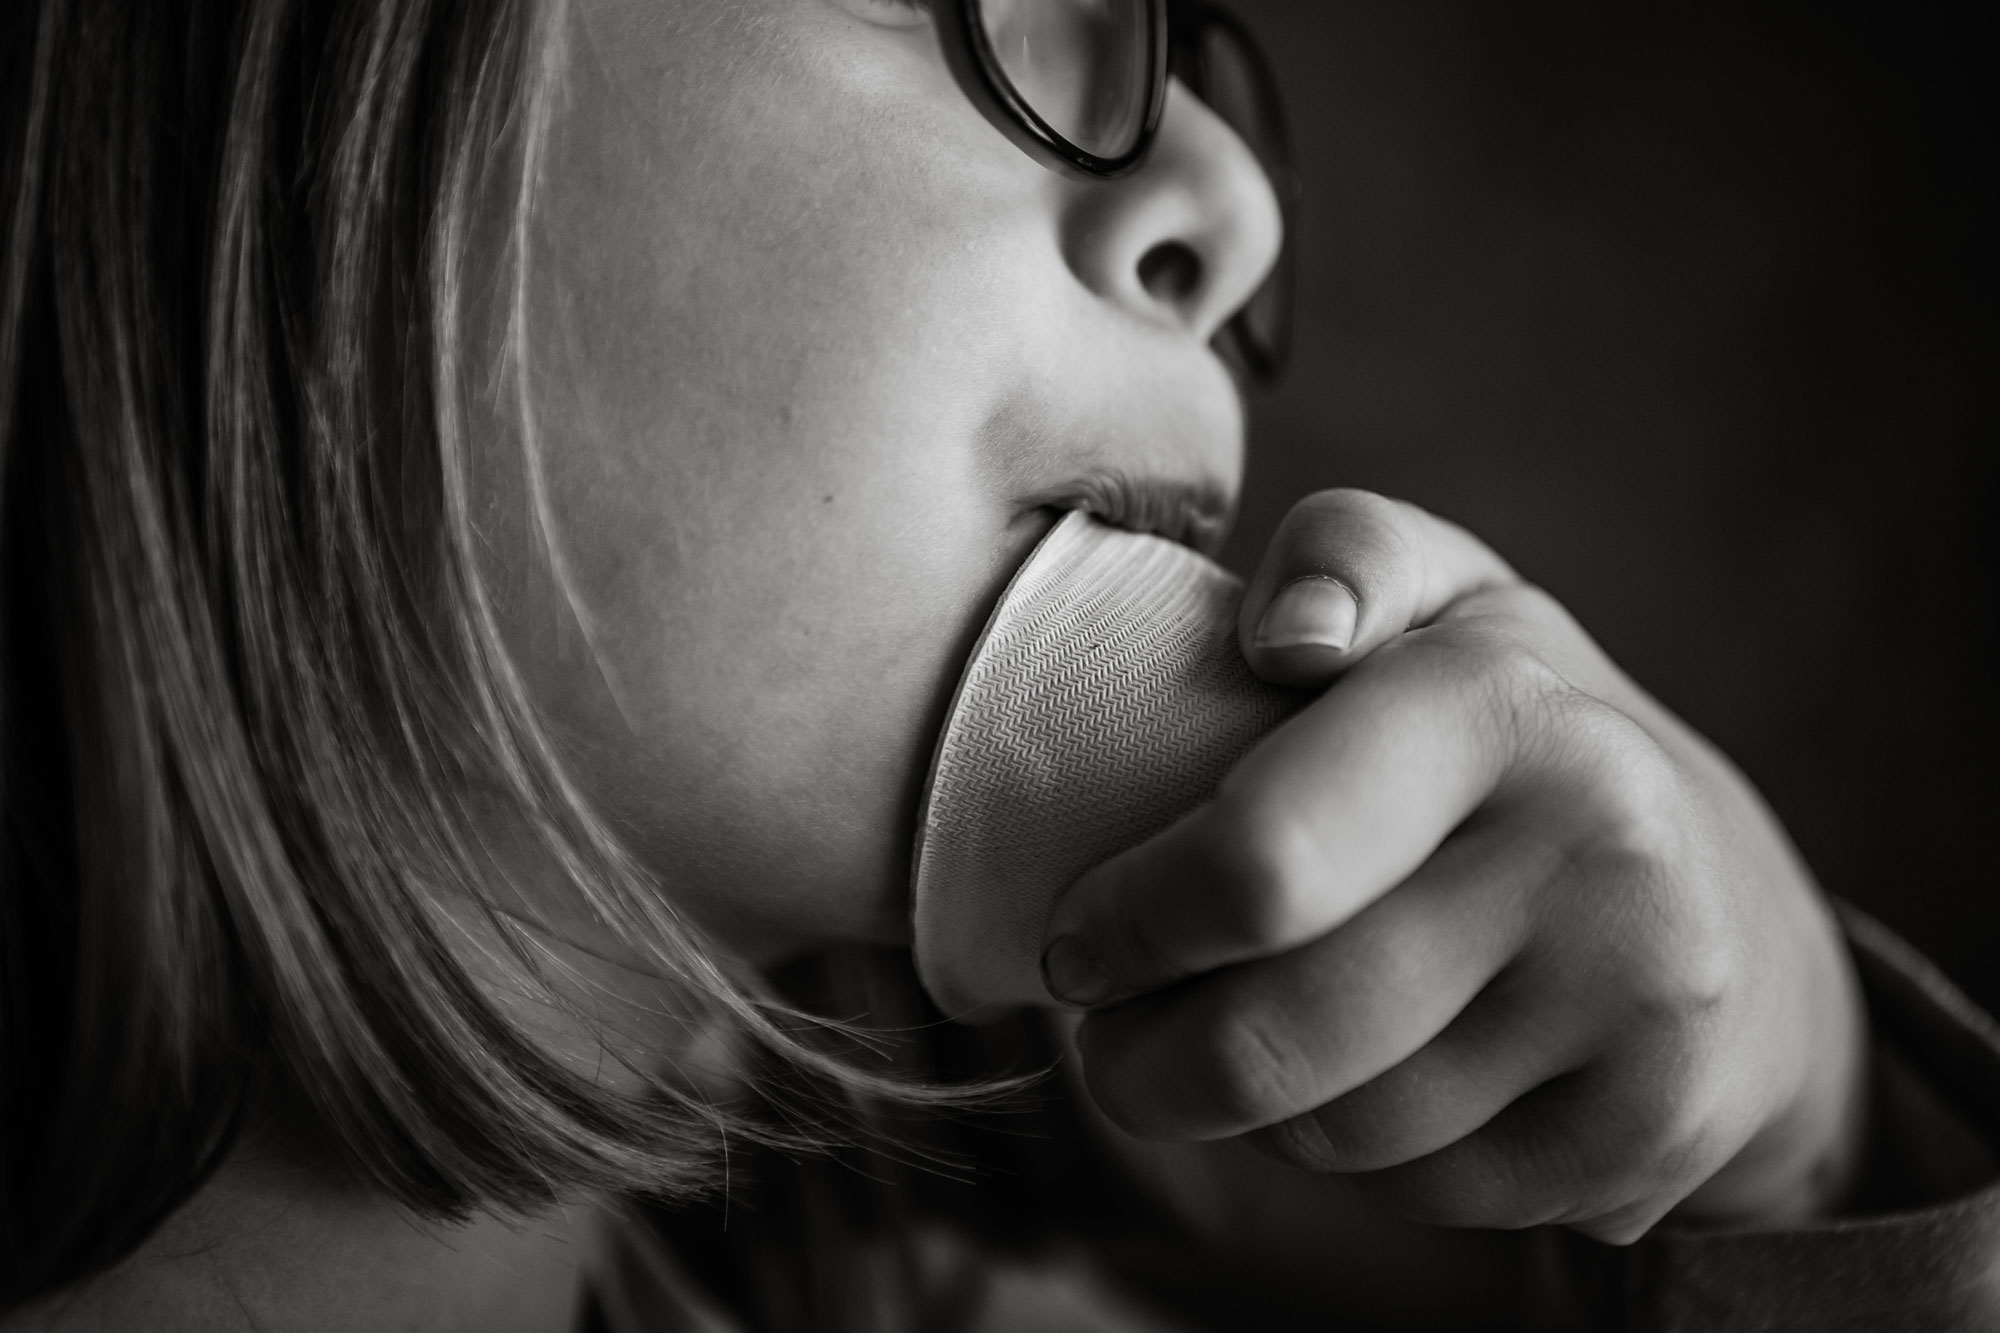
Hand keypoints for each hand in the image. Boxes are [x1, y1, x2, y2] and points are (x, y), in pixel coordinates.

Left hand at [1040, 490, 1866, 1242]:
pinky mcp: (1655, 1132)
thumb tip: (1286, 635)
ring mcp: (1640, 1004)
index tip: (1076, 946)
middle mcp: (1596, 849)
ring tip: (1257, 1039)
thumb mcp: (1444, 601)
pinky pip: (1420, 1196)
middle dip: (1144, 1060)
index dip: (1132, 927)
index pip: (1258, 864)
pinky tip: (1379, 1086)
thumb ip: (1345, 557)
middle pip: (1273, 1038)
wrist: (1736, 911)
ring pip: (1336, 1132)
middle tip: (1114, 1040)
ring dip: (1250, 1110)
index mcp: (1500, 703)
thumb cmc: (1520, 736)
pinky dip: (1360, 1162)